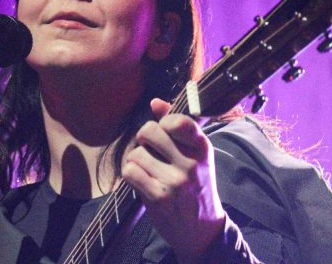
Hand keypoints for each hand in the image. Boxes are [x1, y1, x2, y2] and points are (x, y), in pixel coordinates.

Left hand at [122, 98, 224, 262]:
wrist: (202, 229)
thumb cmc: (196, 186)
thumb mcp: (195, 156)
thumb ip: (177, 126)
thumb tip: (155, 102)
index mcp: (202, 148)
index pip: (179, 121)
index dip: (162, 122)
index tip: (163, 132)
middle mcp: (190, 164)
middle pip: (148, 131)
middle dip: (143, 139)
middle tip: (150, 151)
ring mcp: (175, 182)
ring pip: (136, 153)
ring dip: (136, 160)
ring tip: (149, 170)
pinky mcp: (158, 197)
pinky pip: (130, 172)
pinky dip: (131, 175)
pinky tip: (143, 181)